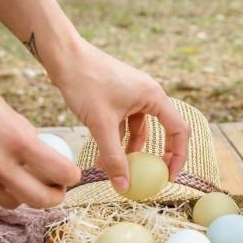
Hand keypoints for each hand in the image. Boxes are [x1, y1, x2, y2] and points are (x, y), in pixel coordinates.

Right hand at [0, 66, 80, 208]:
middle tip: (56, 188)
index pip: (60, 173)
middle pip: (40, 200)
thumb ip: (25, 137)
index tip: (71, 173)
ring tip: (24, 180)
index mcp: (16, 140)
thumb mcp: (6, 112)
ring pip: (12, 202)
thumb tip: (44, 155)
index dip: (71, 176)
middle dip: (54, 197)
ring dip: (23, 195)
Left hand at [46, 37, 189, 190]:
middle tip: (146, 178)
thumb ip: (113, 156)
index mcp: (153, 96)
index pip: (178, 130)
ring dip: (126, 150)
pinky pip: (122, 123)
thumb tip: (123, 186)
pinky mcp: (116, 96)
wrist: (63, 56)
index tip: (167, 177)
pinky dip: (114, 139)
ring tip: (111, 169)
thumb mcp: (100, 124)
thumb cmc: (85, 83)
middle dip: (150, 156)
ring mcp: (131, 95)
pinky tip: (100, 155)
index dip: (177, 156)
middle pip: (159, 131)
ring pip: (137, 129)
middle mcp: (147, 94)